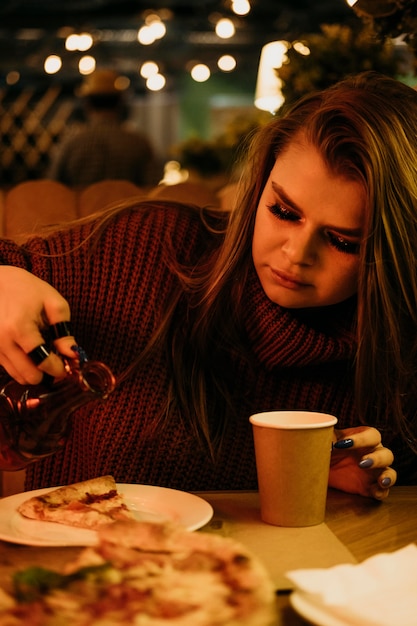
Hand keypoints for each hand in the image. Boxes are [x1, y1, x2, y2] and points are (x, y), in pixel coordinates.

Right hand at [0, 266, 76, 383]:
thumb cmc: (25, 288)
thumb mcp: (52, 302)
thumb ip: (63, 330)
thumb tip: (73, 354)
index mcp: (19, 328)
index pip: (42, 362)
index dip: (58, 369)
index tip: (67, 367)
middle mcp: (2, 341)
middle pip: (28, 376)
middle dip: (46, 374)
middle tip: (57, 364)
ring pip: (17, 376)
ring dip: (34, 372)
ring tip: (44, 357)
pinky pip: (8, 368)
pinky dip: (21, 366)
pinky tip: (30, 353)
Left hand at [329, 426, 396, 499]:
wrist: (318, 469)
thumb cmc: (324, 450)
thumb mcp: (325, 442)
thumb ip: (330, 439)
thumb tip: (332, 441)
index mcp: (363, 438)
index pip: (371, 435)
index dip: (361, 439)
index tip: (343, 444)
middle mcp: (372, 454)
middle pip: (386, 454)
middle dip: (377, 459)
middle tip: (362, 463)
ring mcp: (373, 472)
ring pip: (390, 472)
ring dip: (387, 476)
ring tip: (381, 480)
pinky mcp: (370, 488)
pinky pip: (383, 491)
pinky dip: (382, 492)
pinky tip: (375, 492)